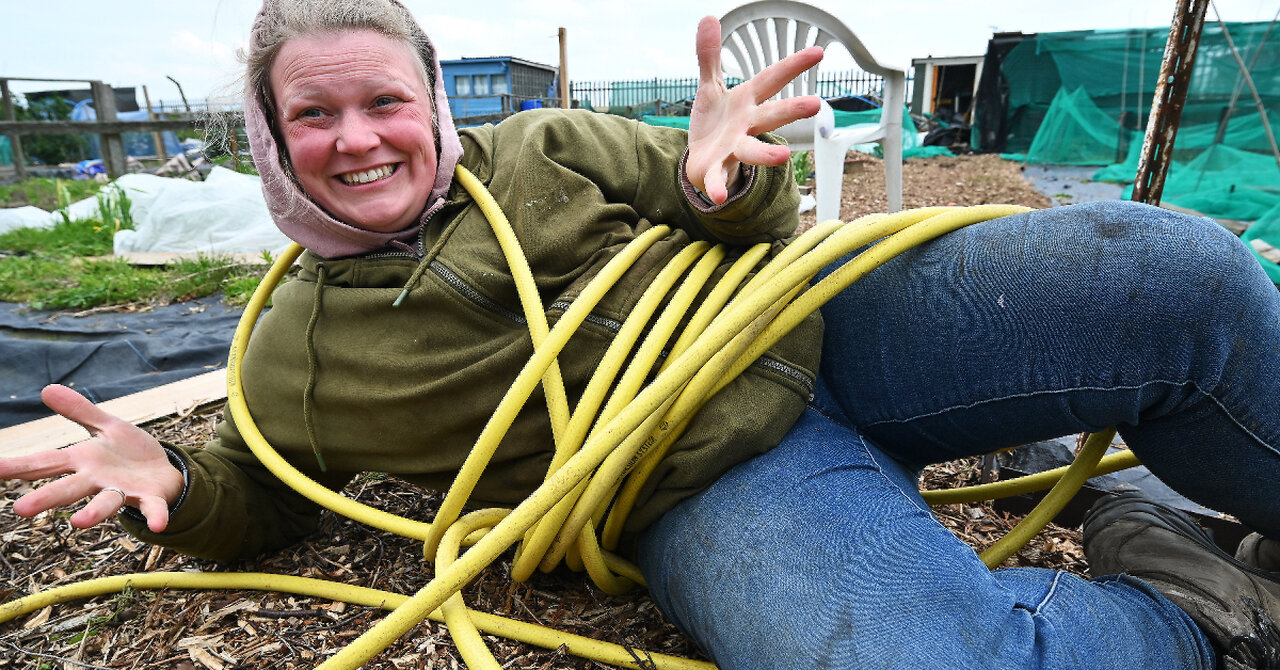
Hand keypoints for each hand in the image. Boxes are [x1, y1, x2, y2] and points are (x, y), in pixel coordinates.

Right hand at [0, 384, 183, 532]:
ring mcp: (123, 492)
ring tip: (78, 523)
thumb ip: (79, 411)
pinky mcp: (151, 498)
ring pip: (106, 503)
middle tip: (20, 509)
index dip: (17, 467)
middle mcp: (98, 481)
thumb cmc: (129, 453)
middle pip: (69, 489)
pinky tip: (158, 525)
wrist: (164, 472)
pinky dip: (155, 516)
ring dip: (94, 512)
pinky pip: (152, 508)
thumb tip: (46, 389)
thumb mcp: (106, 426)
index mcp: (83, 461)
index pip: (45, 463)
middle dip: (46, 498)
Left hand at [686, 15, 823, 203]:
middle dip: (791, 110)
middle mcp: (747, 126)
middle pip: (771, 115)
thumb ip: (710, 56)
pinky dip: (719, 187)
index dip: (793, 65)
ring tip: (782, 156)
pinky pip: (719, 179)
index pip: (772, 79)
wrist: (701, 161)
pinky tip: (717, 198)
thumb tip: (708, 17)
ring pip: (752, 150)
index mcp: (747, 102)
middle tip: (816, 104)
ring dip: (766, 154)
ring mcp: (734, 149)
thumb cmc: (714, 123)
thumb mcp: (710, 87)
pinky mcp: (717, 170)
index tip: (819, 52)